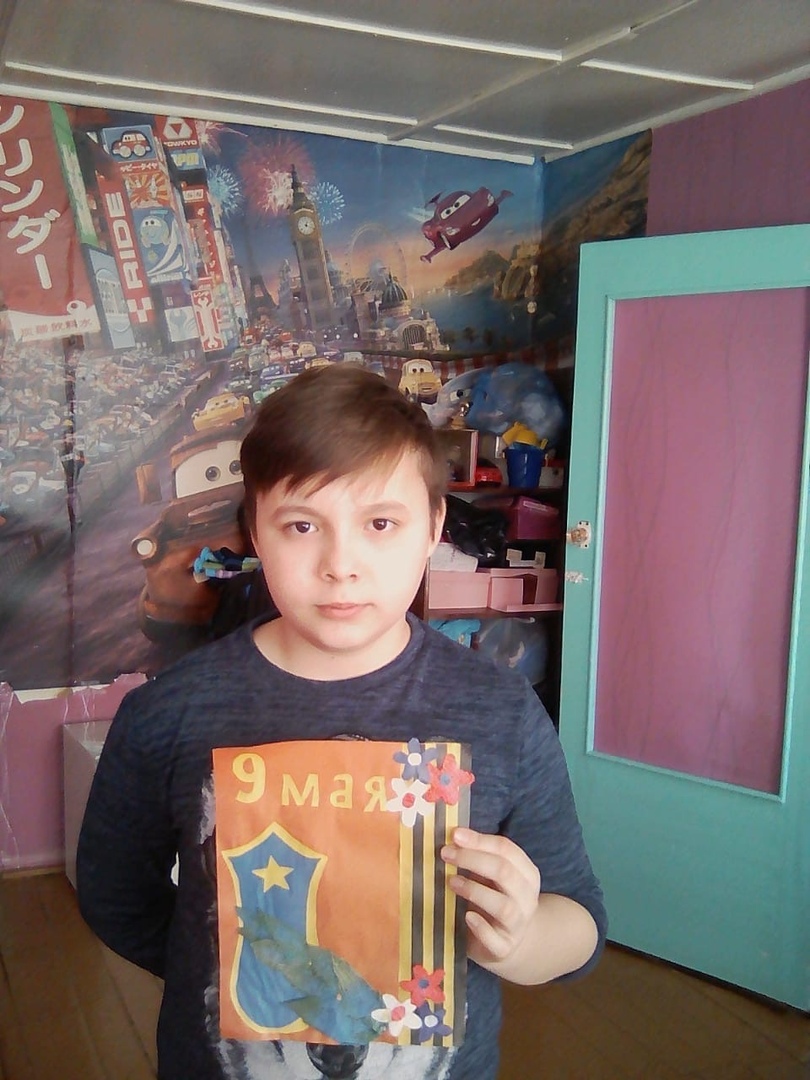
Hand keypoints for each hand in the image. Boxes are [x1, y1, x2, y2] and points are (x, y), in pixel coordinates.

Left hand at [441, 827, 540, 972]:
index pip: (507, 850)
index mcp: (526, 874)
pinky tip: (466, 917)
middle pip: (505, 873)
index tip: (455, 834)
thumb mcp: (492, 876)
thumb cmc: (495, 899)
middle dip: (473, 860)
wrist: (509, 942)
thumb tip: (451, 837)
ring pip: (504, 906)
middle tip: (446, 854)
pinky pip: (495, 939)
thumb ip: (478, 858)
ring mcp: (518, 925)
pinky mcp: (504, 948)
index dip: (480, 840)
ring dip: (475, 891)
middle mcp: (527, 898)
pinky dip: (480, 928)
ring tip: (451, 882)